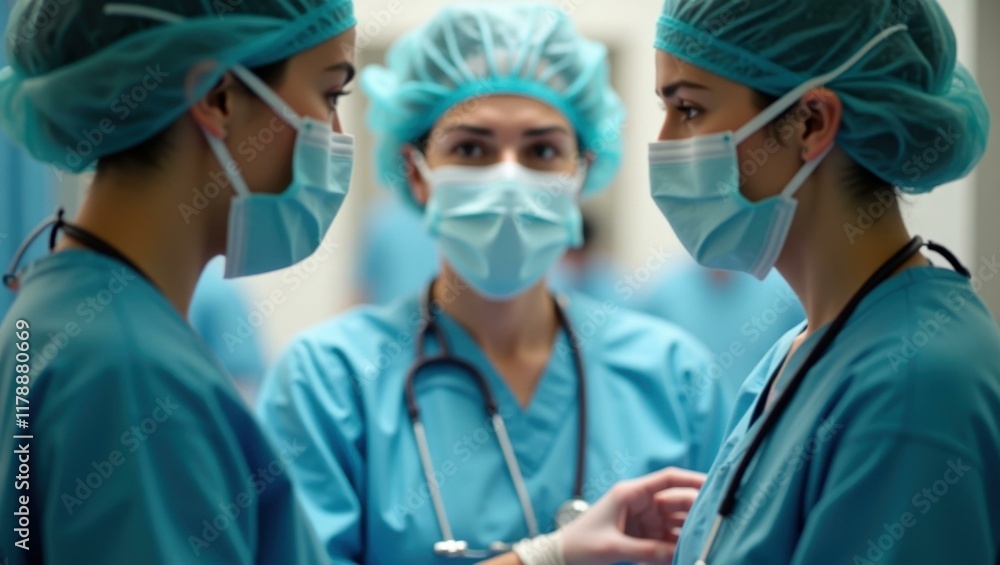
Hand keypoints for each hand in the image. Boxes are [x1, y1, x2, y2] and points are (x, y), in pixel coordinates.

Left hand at [561, 467, 704, 564]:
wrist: (562, 557)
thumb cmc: (581, 545)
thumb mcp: (613, 547)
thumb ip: (647, 551)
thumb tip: (679, 554)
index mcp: (631, 493)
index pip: (668, 479)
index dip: (693, 479)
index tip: (716, 485)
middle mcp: (641, 503)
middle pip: (677, 502)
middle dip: (697, 511)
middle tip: (718, 523)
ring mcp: (643, 520)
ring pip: (676, 523)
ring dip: (690, 532)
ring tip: (707, 541)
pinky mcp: (643, 537)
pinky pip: (667, 539)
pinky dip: (678, 546)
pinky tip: (689, 552)